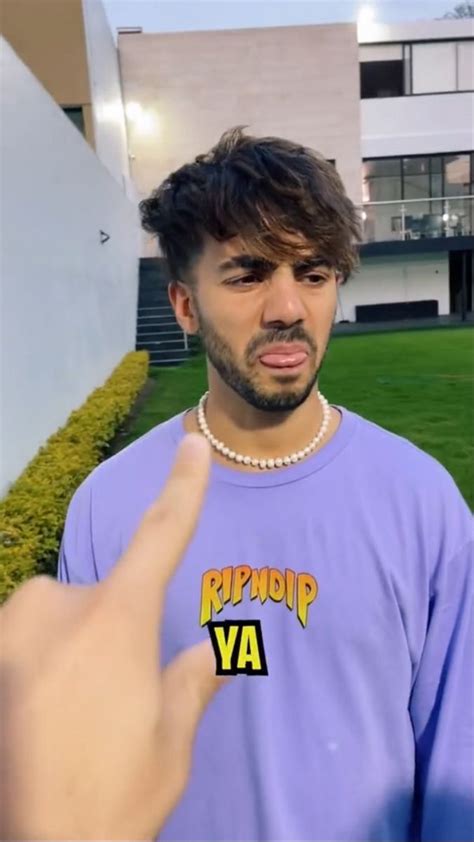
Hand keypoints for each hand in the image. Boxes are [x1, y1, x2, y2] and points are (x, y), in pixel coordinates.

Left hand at [0, 434, 225, 840]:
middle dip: (103, 637)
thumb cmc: (111, 797)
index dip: (182, 488)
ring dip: (59, 655)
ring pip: (47, 624)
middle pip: (92, 600)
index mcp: (116, 621)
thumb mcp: (168, 746)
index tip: (193, 443)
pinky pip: (14, 646)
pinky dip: (26, 673)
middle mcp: (54, 608)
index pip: (161, 537)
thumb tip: (218, 648)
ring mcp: (6, 631)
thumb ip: (190, 683)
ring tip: (59, 725)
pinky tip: (28, 726)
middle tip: (104, 708)